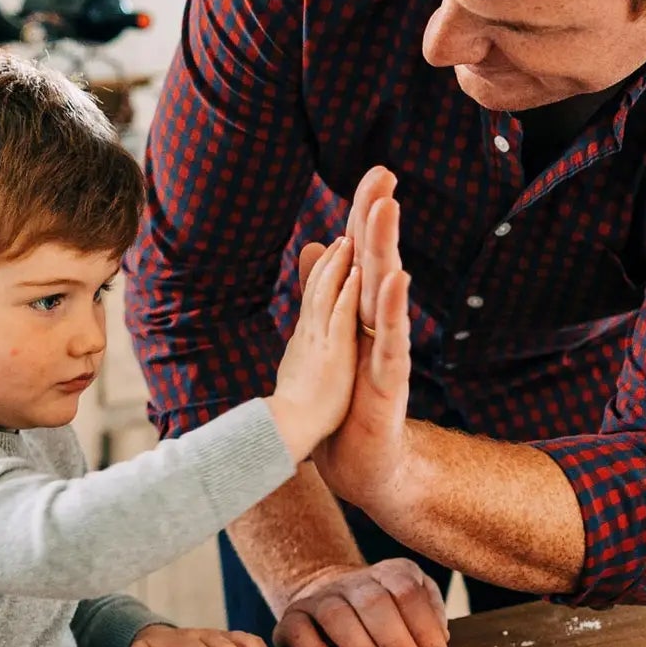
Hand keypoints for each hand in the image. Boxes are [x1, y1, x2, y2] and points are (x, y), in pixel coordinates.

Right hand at [266, 237, 361, 460]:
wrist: (284, 440)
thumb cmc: (295, 412)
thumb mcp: (302, 366)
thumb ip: (306, 343)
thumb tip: (304, 331)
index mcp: (309, 333)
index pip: (320, 286)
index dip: (333, 258)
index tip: (345, 234)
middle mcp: (312, 329)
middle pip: (324, 276)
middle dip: (342, 243)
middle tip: (360, 206)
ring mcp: (319, 340)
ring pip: (329, 289)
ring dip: (344, 255)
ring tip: (358, 222)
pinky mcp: (330, 356)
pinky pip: (339, 318)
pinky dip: (348, 292)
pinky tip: (361, 270)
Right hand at [273, 559, 448, 646]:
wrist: (326, 600)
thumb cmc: (381, 616)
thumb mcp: (410, 607)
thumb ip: (430, 615)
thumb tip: (439, 639)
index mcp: (387, 574)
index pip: (407, 591)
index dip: (424, 626)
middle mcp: (351, 582)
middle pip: (373, 603)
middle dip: (397, 642)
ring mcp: (318, 598)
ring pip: (337, 616)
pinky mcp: (291, 618)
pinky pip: (299, 633)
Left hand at [297, 167, 411, 512]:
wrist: (362, 459)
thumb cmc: (350, 400)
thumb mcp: (330, 335)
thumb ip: (325, 291)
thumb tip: (321, 245)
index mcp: (359, 313)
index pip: (362, 256)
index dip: (365, 216)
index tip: (375, 172)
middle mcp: (376, 324)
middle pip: (376, 262)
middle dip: (378, 218)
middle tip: (384, 174)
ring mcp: (385, 348)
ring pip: (384, 291)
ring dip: (384, 250)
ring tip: (386, 210)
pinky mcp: (389, 376)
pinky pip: (390, 338)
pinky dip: (391, 308)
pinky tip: (394, 279)